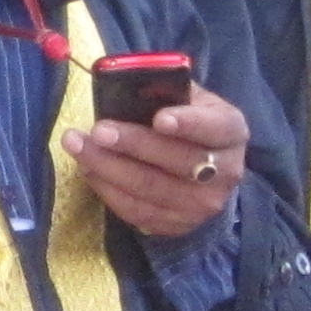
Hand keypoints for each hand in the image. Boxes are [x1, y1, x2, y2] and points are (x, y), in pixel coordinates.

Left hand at [63, 86, 250, 239]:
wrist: (207, 170)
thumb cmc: (191, 124)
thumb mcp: (190, 99)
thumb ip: (168, 91)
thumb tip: (130, 84)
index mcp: (232, 131)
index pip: (214, 127)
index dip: (188, 124)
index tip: (159, 118)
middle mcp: (226, 172)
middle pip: (177, 161)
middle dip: (133, 144)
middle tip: (98, 130)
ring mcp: (203, 204)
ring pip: (151, 188)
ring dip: (108, 167)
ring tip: (78, 146)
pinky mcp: (178, 225)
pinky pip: (137, 211)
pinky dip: (108, 189)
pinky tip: (88, 168)